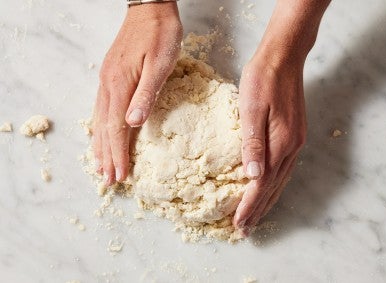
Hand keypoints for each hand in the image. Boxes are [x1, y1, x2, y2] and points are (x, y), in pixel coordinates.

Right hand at [92, 3, 182, 184]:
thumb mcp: (160, 64)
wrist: (149, 9)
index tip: (119, 175)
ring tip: (99, 164)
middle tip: (107, 180)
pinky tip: (100, 133)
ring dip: (100, 144)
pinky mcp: (111, 75)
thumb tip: (132, 123)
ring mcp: (107, 80)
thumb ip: (146, 94)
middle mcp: (109, 85)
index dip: (118, 154)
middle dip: (107, 156)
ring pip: (100, 119)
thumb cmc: (160, 35)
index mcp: (121, 85)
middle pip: (104, 128)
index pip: (117, 129)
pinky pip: (101, 107)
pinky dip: (100, 127)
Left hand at [233, 55, 306, 235]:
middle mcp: (291, 147)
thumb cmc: (262, 79)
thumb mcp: (251, 108)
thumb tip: (252, 176)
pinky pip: (284, 169)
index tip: (238, 224)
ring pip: (280, 181)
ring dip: (267, 202)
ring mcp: (296, 142)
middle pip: (273, 188)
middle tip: (245, 231)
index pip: (262, 185)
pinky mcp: (295, 135)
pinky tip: (268, 189)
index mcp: (280, 143)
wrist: (284, 57)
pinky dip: (275, 185)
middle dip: (258, 211)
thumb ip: (252, 143)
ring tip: (256, 218)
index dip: (249, 206)